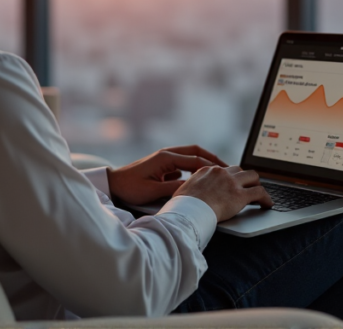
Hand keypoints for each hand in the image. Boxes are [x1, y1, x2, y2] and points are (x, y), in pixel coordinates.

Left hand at [107, 145, 227, 204]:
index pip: (195, 159)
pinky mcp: (162, 164)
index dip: (212, 166)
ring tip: (218, 171)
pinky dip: (193, 167)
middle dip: (212, 158)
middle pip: (196, 151)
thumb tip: (192, 187)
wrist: (114, 184)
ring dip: (204, 161)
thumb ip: (173, 188)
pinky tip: (199, 178)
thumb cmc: (130, 187)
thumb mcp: (153, 191)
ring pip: (190, 155)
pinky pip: (182, 163)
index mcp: (166, 158)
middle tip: (228, 167)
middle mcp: (167, 154)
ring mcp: (165, 158)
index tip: (225, 172)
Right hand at [173, 165, 272, 221]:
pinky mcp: (240, 195)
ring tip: (259, 194)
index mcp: (207, 170)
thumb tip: (190, 193)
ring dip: (257, 185)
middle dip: (245, 178)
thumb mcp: (183, 190)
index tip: (233, 183)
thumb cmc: (182, 206)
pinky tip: (267, 205)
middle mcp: (221, 172)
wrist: (188, 211)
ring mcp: (232, 183)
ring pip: (253, 176)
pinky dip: (266, 198)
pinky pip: (260, 193)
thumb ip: (191, 187)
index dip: (231, 177)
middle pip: (239, 169)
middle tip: (248, 187)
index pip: (224, 169)